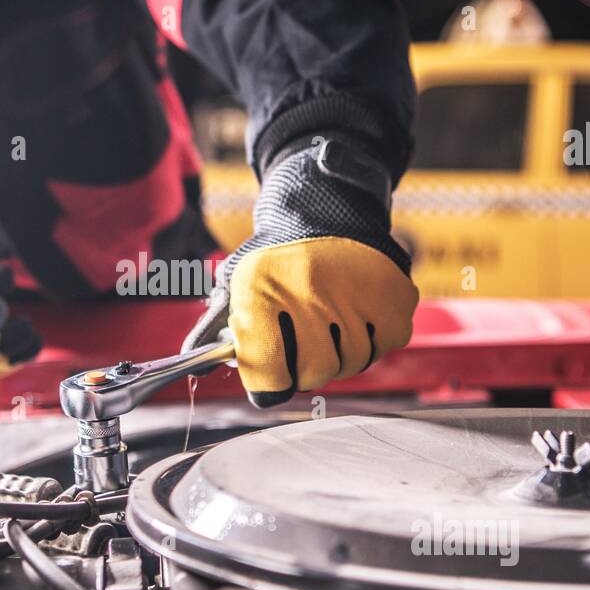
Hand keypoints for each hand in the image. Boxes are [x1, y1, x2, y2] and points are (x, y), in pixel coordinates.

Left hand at [183, 139, 417, 406]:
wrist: (325, 208)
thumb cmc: (275, 258)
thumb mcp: (237, 284)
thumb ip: (213, 329)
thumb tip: (195, 367)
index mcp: (262, 293)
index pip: (269, 375)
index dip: (267, 382)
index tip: (269, 375)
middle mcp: (310, 294)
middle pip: (313, 373)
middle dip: (305, 365)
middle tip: (303, 339)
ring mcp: (356, 297)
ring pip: (351, 362)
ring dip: (340, 351)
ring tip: (331, 316)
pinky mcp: (393, 299)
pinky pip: (383, 346)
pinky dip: (372, 337)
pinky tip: (357, 309)